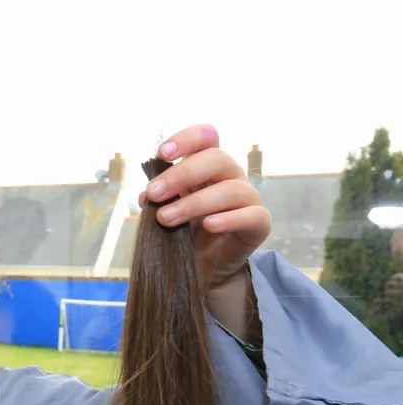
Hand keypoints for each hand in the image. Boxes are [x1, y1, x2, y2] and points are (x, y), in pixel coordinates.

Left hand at [140, 125, 271, 292]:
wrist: (202, 267)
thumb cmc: (184, 232)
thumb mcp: (165, 211)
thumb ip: (158, 199)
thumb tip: (146, 195)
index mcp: (208, 166)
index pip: (206, 137)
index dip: (186, 139)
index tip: (162, 154)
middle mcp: (231, 176)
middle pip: (217, 159)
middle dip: (181, 174)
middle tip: (153, 194)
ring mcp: (248, 198)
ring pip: (230, 189)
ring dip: (193, 203)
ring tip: (165, 219)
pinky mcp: (259, 224)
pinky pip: (252, 215)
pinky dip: (229, 219)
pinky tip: (208, 225)